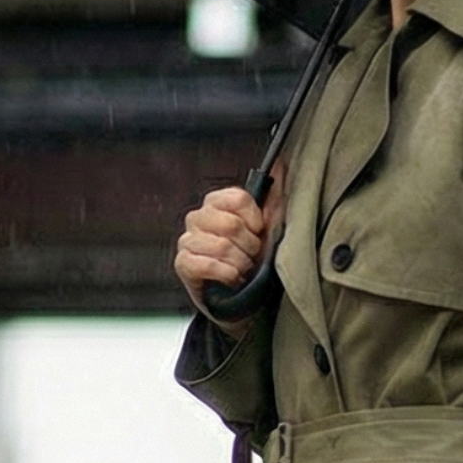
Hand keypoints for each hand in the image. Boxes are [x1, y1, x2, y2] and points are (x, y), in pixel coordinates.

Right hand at [173, 177, 281, 325]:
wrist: (241, 298)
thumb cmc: (252, 260)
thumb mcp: (268, 229)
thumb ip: (272, 198)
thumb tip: (280, 164)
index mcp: (217, 203)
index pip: (238, 198)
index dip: (255, 220)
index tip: (259, 233)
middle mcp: (198, 217)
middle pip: (231, 224)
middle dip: (249, 247)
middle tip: (251, 257)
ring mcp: (188, 240)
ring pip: (221, 246)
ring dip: (240, 264)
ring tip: (242, 270)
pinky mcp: (182, 263)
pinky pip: (206, 264)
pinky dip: (226, 274)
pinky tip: (231, 279)